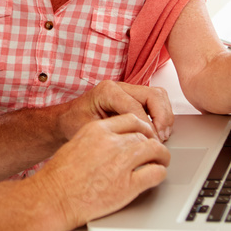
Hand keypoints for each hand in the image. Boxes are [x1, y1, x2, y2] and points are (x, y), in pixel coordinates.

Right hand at [32, 114, 170, 228]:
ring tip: (162, 161)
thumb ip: (98, 140)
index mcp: (97, 130)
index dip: (143, 127)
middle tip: (156, 150)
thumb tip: (115, 143)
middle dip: (153, 142)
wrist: (53, 198)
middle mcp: (112, 143)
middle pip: (144, 135)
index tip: (145, 134)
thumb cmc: (59, 177)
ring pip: (154, 150)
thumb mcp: (76, 145)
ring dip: (161, 156)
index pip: (131, 119)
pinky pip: (155, 173)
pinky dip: (160, 173)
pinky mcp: (129, 185)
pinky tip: (157, 176)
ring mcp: (122, 163)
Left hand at [56, 80, 173, 142]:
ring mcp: (128, 90)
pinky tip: (158, 131)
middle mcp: (120, 86)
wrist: (67, 120)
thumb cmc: (74, 124)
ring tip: (161, 135)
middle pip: (153, 95)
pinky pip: (155, 101)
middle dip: (162, 118)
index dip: (147, 128)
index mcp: (107, 91)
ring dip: (164, 116)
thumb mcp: (91, 131)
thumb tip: (138, 142)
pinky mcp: (133, 97)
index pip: (136, 107)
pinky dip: (161, 115)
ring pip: (158, 96)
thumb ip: (114, 133)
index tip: (152, 143)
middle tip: (161, 139)